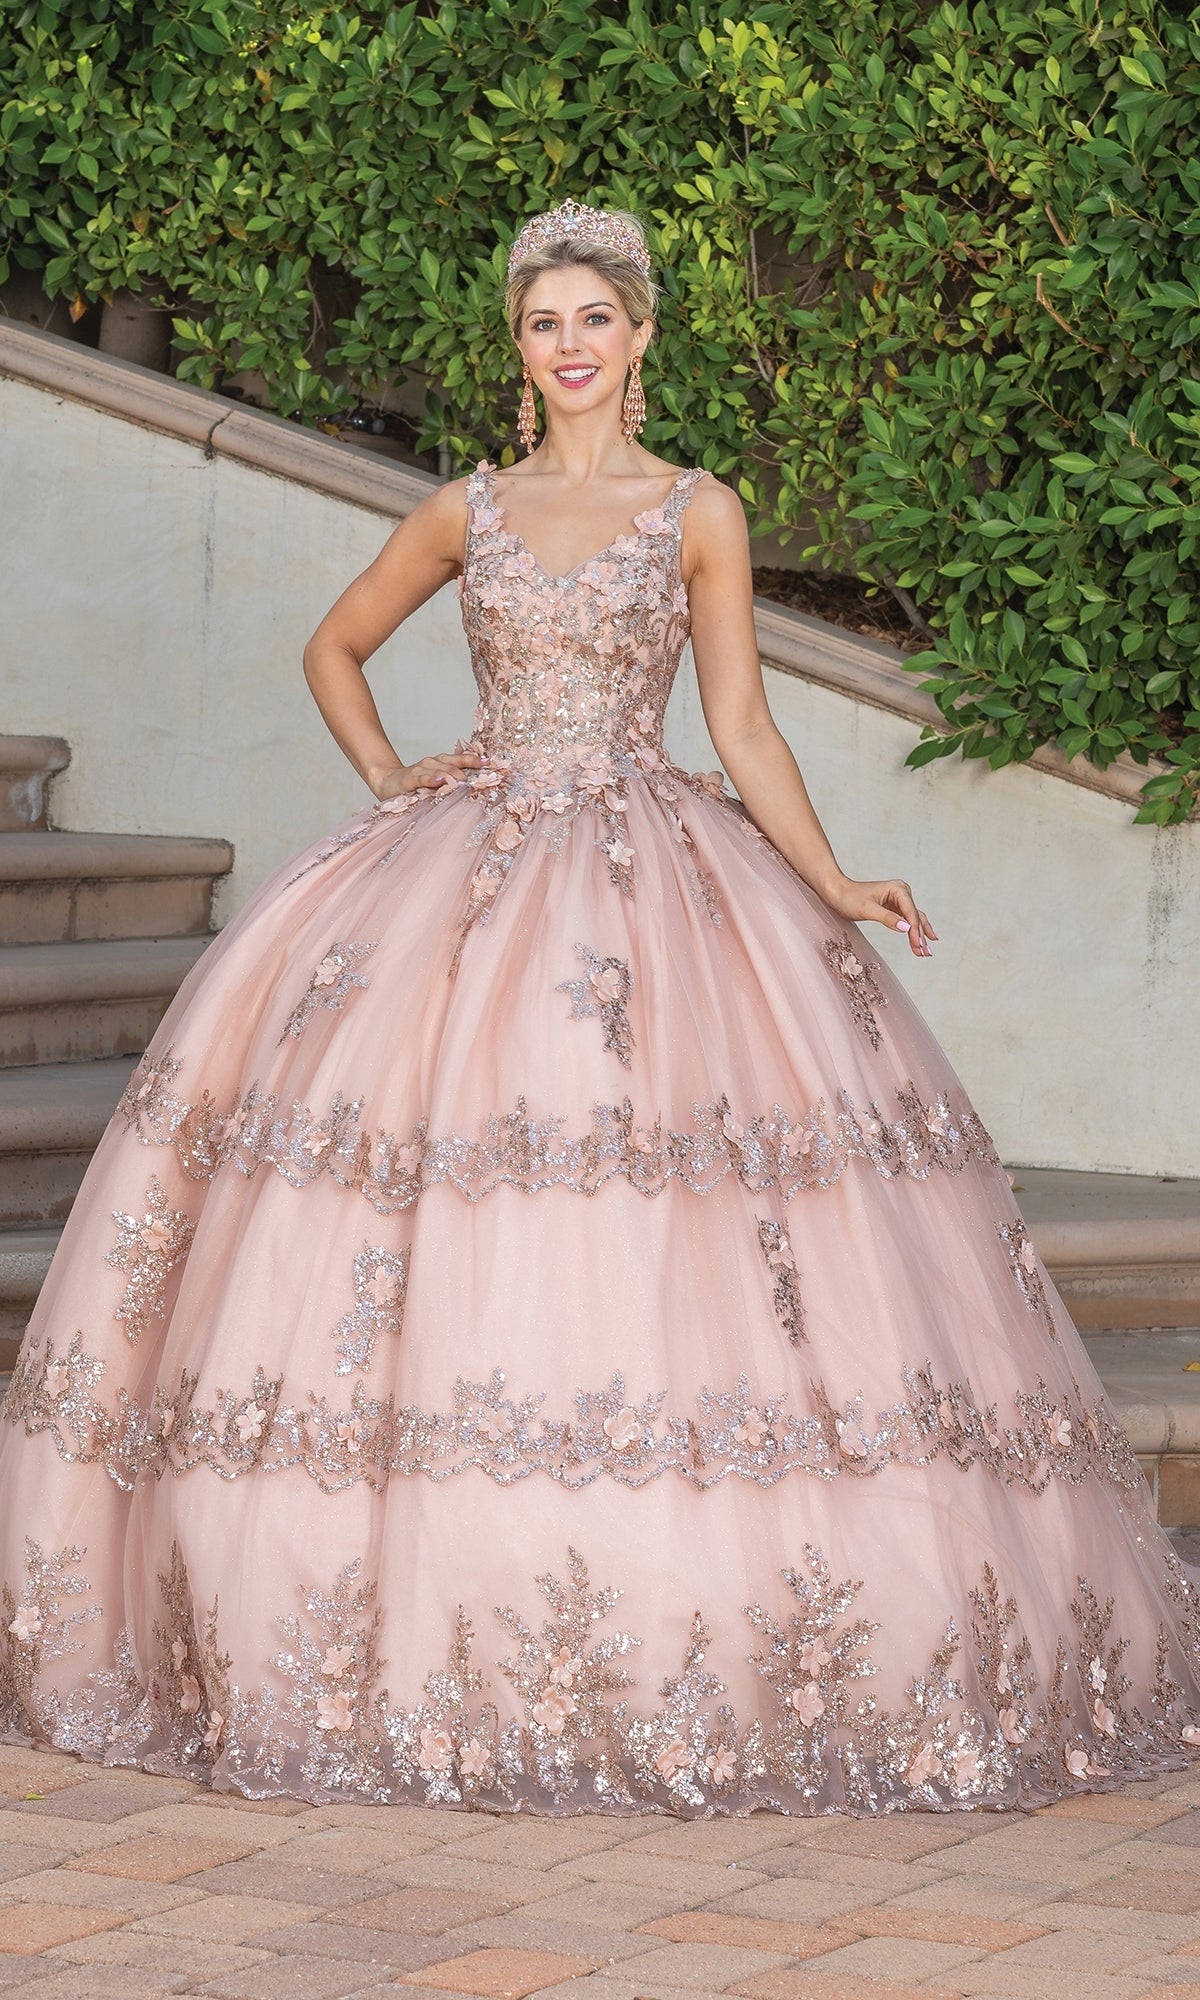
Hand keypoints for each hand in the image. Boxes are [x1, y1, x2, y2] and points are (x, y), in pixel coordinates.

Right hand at [371, 750, 483, 800]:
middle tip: (481, 778)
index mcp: (440, 763)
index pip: (460, 759)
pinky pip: (421, 778)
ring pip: (439, 770)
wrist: (386, 782)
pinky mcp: (408, 779)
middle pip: (452, 764)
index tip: (488, 763)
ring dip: (452, 774)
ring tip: (464, 780)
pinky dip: (431, 779)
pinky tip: (440, 781)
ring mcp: (420, 770)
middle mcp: (431, 763)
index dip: (473, 760)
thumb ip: (451, 779)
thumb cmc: (414, 784)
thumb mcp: (435, 781)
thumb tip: (473, 782)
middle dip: (467, 770)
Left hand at [822, 874, 937, 957]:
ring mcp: (898, 899)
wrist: (836, 892)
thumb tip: (907, 928)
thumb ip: (887, 918)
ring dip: (919, 935)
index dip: (916, 931)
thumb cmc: (848, 898)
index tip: (919, 946)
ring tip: (925, 952)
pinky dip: (912, 931)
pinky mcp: (893, 906)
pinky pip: (906, 920)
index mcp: (898, 889)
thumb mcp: (867, 909)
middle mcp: (901, 891)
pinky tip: (921, 940)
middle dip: (920, 936)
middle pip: (915, 917)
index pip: (911, 913)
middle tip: (925, 954)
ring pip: (913, 919)